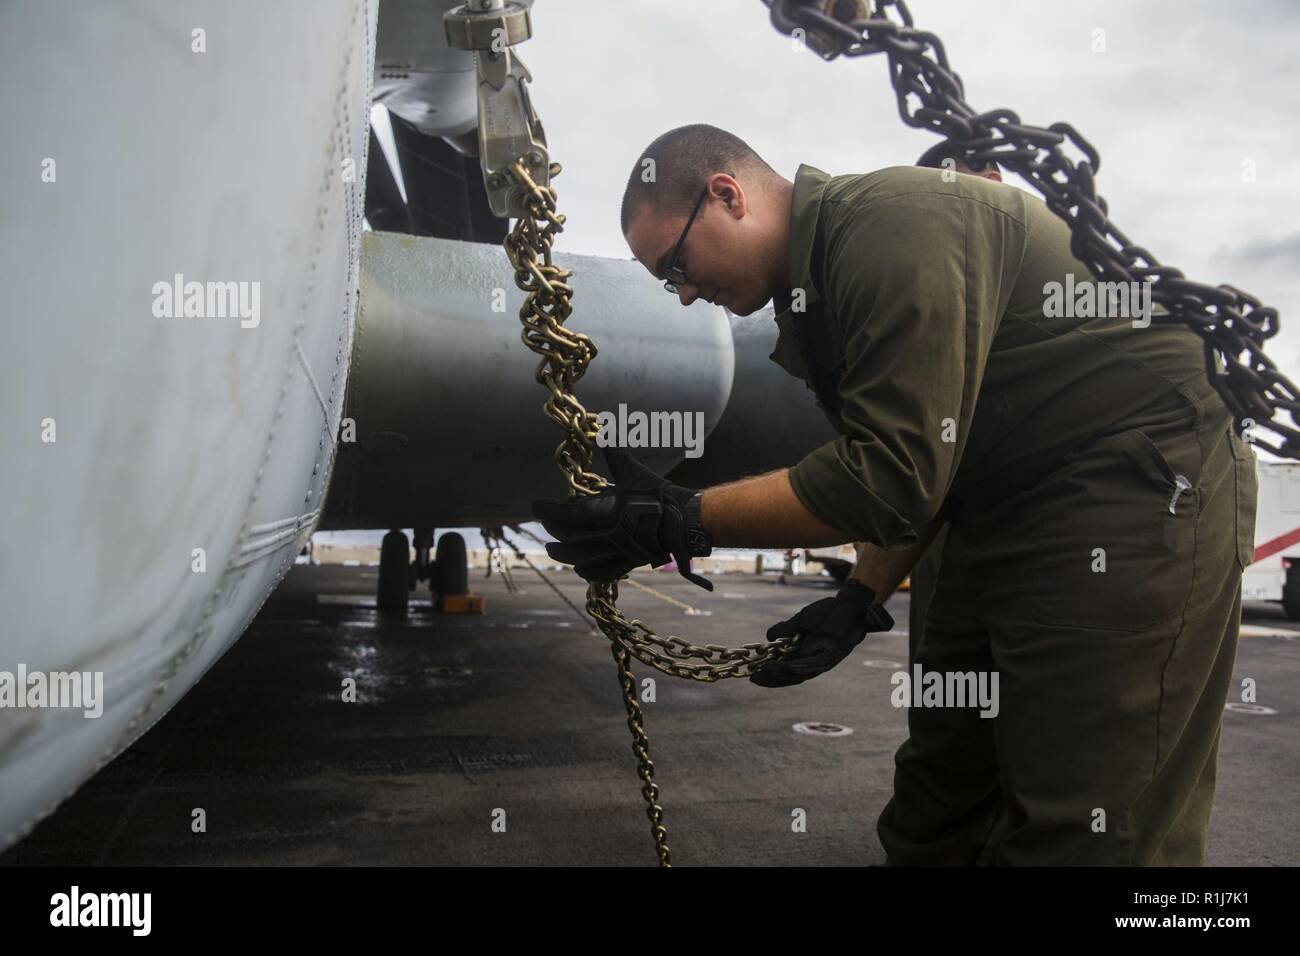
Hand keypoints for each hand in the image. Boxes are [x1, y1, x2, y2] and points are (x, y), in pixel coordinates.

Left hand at [532, 447, 714, 589]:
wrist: (684, 521)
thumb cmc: (657, 495)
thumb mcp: (633, 471)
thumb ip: (614, 453)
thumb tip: (603, 428)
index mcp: (605, 512)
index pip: (565, 514)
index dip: (546, 510)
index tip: (536, 505)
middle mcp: (607, 536)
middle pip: (569, 538)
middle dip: (553, 530)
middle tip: (546, 522)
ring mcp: (616, 552)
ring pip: (581, 559)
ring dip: (563, 554)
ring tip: (552, 549)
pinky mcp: (627, 563)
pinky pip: (601, 572)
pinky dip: (586, 571)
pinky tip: (579, 567)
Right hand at [750, 579, 893, 686]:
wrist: (847, 605)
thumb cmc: (826, 613)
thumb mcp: (800, 620)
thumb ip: (785, 630)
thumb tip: (768, 638)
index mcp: (804, 655)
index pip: (785, 671)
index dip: (770, 675)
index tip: (752, 674)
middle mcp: (813, 662)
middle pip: (791, 678)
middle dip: (772, 679)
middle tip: (754, 678)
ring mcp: (823, 662)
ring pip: (799, 674)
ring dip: (781, 673)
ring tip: (764, 670)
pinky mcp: (832, 657)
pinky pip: (814, 665)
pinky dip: (799, 667)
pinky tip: (785, 666)